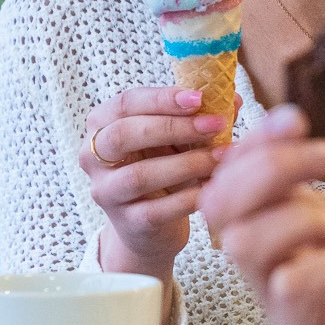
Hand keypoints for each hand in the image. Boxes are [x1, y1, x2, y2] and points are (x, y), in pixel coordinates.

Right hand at [80, 87, 235, 303]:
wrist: (152, 225)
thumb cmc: (163, 168)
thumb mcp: (176, 138)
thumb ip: (198, 117)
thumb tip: (232, 100)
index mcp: (101, 124)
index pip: (125, 103)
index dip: (162, 99)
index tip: (199, 98)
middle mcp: (93, 156)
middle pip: (124, 135)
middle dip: (173, 128)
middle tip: (215, 125)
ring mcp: (106, 192)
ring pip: (139, 175)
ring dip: (186, 164)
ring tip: (221, 157)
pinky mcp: (126, 222)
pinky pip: (156, 210)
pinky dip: (188, 198)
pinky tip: (213, 189)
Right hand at [198, 72, 324, 324]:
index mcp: (297, 217)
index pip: (241, 168)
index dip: (258, 137)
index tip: (302, 115)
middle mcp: (280, 256)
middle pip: (218, 201)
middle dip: (266, 167)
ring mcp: (286, 298)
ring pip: (239, 244)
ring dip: (292, 218)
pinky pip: (285, 291)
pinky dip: (317, 269)